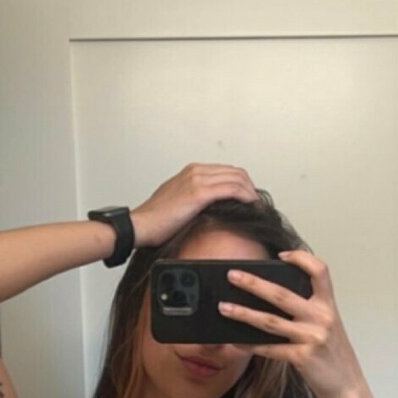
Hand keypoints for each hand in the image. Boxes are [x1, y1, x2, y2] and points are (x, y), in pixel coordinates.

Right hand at [131, 163, 258, 247]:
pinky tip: (251, 206)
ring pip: (237, 178)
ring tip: (256, 207)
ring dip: (251, 192)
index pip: (226, 171)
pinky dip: (246, 196)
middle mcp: (196, 171)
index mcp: (191, 172)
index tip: (248, 198)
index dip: (242, 184)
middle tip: (256, 203)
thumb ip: (195, 200)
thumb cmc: (155, 220)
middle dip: (250, 187)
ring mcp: (198, 180)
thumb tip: (213, 209)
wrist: (141, 225)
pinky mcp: (199, 193)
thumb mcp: (178, 203)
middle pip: (236, 172)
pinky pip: (232, 189)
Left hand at [220, 249, 365, 397]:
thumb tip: (274, 301)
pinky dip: (251, 346)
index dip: (301, 258)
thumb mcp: (329, 327)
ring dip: (244, 314)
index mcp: (328, 305)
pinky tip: (237, 343)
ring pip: (270, 321)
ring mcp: (312, 337)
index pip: (320, 271)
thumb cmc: (334, 356)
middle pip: (282, 294)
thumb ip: (309, 312)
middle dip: (253, 283)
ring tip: (225, 308)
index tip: (281, 255)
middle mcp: (322, 317)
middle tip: (232, 276)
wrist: (348, 386)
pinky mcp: (303, 357)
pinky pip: (271, 349)